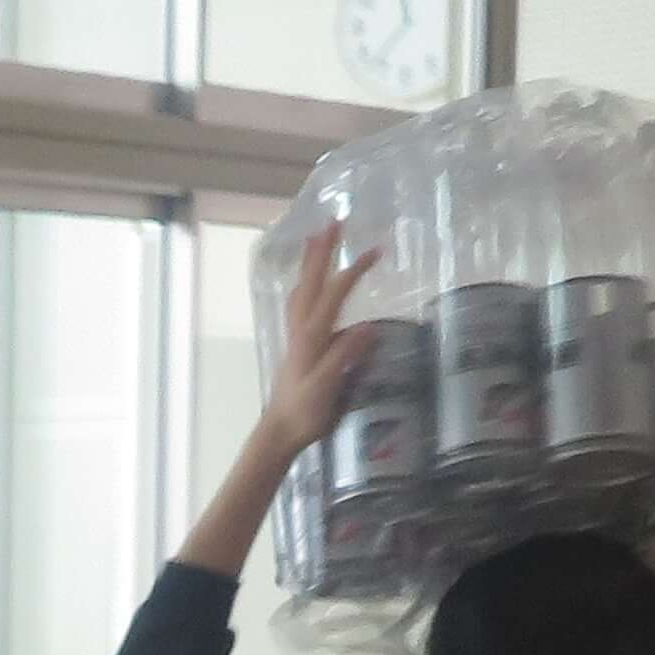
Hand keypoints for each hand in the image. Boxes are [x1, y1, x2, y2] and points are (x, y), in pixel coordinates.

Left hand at [265, 218, 388, 457]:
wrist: (279, 431)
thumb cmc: (305, 413)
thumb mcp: (327, 387)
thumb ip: (344, 356)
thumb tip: (368, 326)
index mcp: (311, 336)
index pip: (334, 293)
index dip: (353, 271)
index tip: (375, 250)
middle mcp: (301, 329)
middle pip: (311, 281)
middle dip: (322, 251)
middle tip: (333, 222)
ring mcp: (296, 335)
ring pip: (302, 289)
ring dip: (311, 262)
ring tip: (318, 239)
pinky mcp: (297, 344)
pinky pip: (300, 303)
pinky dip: (308, 283)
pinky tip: (313, 283)